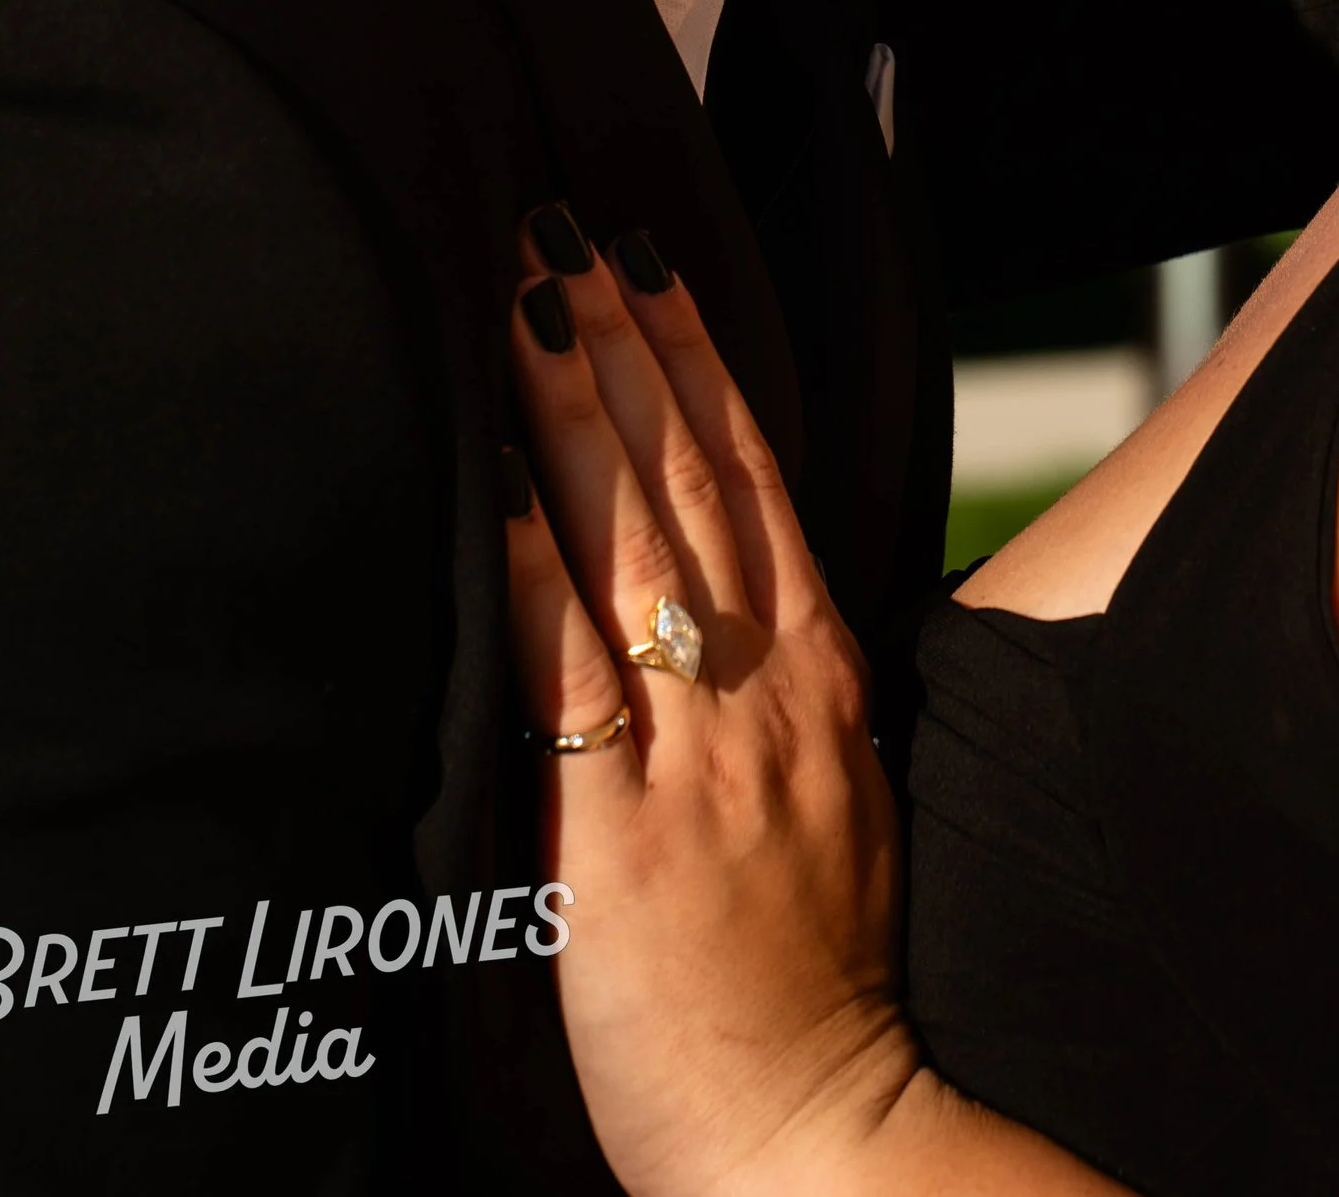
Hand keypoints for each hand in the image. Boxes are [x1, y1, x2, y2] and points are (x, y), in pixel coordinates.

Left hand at [504, 222, 917, 1196]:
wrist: (818, 1130)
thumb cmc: (824, 975)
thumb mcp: (843, 798)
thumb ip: (794, 688)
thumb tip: (746, 592)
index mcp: (822, 677)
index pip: (757, 478)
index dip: (698, 361)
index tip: (653, 264)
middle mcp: (766, 693)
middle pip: (692, 479)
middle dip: (625, 343)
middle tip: (567, 231)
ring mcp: (695, 760)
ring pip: (633, 545)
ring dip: (573, 412)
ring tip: (527, 301)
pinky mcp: (616, 841)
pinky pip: (571, 682)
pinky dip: (534, 575)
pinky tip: (495, 490)